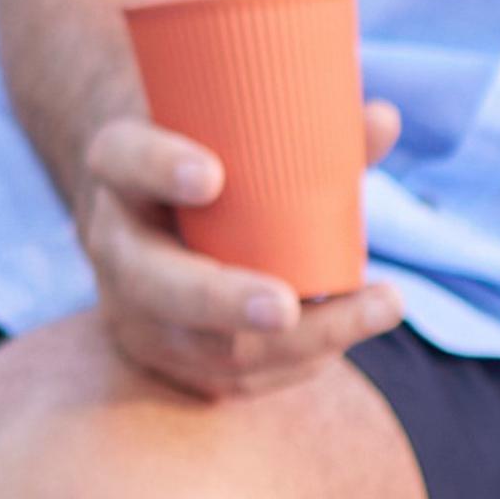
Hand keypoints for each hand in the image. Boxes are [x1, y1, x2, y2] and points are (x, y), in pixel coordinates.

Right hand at [69, 96, 400, 404]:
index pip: (123, 160)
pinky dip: (296, 362)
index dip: (160, 167)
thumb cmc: (207, 156)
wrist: (148, 212)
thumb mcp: (230, 131)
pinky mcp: (167, 356)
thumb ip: (307, 128)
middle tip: (286, 306)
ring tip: (377, 308)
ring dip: (297, 340)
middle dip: (224, 300)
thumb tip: (384, 121)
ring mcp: (134, 311)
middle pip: (153, 281)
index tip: (212, 176)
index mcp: (120, 170)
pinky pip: (230, 377)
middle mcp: (115, 244)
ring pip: (204, 345)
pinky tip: (348, 337)